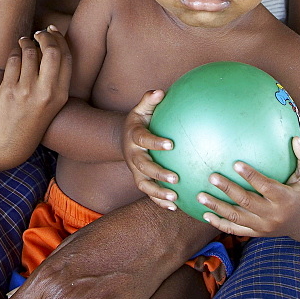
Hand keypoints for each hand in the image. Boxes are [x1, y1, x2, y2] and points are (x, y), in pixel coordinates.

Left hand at [0, 27, 70, 176]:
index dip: (60, 39)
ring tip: (23, 42)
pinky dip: (13, 53)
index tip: (53, 30)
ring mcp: (27, 91)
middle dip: (44, 36)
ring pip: (29, 53)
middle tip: (38, 33)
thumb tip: (51, 44)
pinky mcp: (9, 91)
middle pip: (51, 51)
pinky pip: (13, 61)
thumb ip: (54, 79)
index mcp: (61, 95)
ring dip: (25, 42)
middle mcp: (46, 92)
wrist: (9, 146)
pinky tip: (14, 54)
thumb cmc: (31, 120)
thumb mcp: (51, 104)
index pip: (67, 57)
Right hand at [122, 89, 179, 209]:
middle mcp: (133, 155)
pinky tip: (175, 207)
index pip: (144, 140)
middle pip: (143, 167)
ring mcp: (135, 170)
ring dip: (158, 193)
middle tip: (175, 178)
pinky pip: (148, 193)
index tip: (171, 144)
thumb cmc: (140, 121)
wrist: (124, 138)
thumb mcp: (141, 109)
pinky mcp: (140, 179)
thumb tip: (160, 91)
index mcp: (134, 136)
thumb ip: (149, 100)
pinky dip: (159, 201)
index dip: (155, 142)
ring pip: (144, 184)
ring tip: (175, 198)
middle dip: (158, 174)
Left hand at [196, 137, 299, 237]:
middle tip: (212, 177)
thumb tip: (296, 138)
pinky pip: (235, 230)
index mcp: (285, 199)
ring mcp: (263, 227)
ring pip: (237, 217)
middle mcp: (273, 215)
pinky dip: (220, 224)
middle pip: (247, 202)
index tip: (235, 164)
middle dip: (229, 190)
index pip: (265, 187)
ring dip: (217, 207)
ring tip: (200, 195)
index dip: (251, 176)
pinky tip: (204, 215)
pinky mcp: (256, 233)